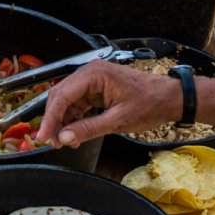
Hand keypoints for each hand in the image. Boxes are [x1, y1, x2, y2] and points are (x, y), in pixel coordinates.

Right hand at [37, 60, 183, 147]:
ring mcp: (94, 80)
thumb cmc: (151, 103)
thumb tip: (64, 137)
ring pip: (68, 101)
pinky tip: (75, 133)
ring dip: (64, 121)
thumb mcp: (118, 120)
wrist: (171, 98)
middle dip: (55, 120)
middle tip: (50, 142)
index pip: (62, 96)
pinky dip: (75, 118)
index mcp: (94, 74)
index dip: (50, 118)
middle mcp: (90, 73)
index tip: (42, 136)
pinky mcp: (98, 88)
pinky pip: (79, 103)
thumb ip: (88, 129)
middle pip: (61, 97)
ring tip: (65, 141)